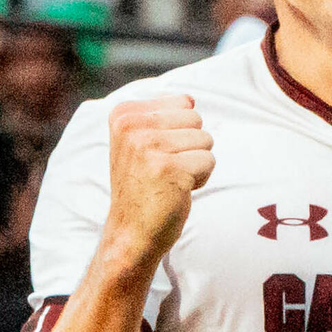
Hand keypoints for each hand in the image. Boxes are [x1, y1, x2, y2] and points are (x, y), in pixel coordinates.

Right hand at [101, 92, 212, 267]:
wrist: (130, 233)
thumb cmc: (142, 187)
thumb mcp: (140, 143)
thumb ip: (162, 116)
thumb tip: (190, 99)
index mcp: (123, 114)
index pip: (182, 103)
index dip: (178, 132)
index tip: (155, 155)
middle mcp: (132, 126)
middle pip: (196, 118)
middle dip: (190, 146)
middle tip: (165, 170)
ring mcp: (149, 147)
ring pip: (206, 139)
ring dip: (196, 163)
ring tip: (170, 180)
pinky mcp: (169, 169)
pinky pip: (209, 161)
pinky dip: (200, 179)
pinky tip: (177, 191)